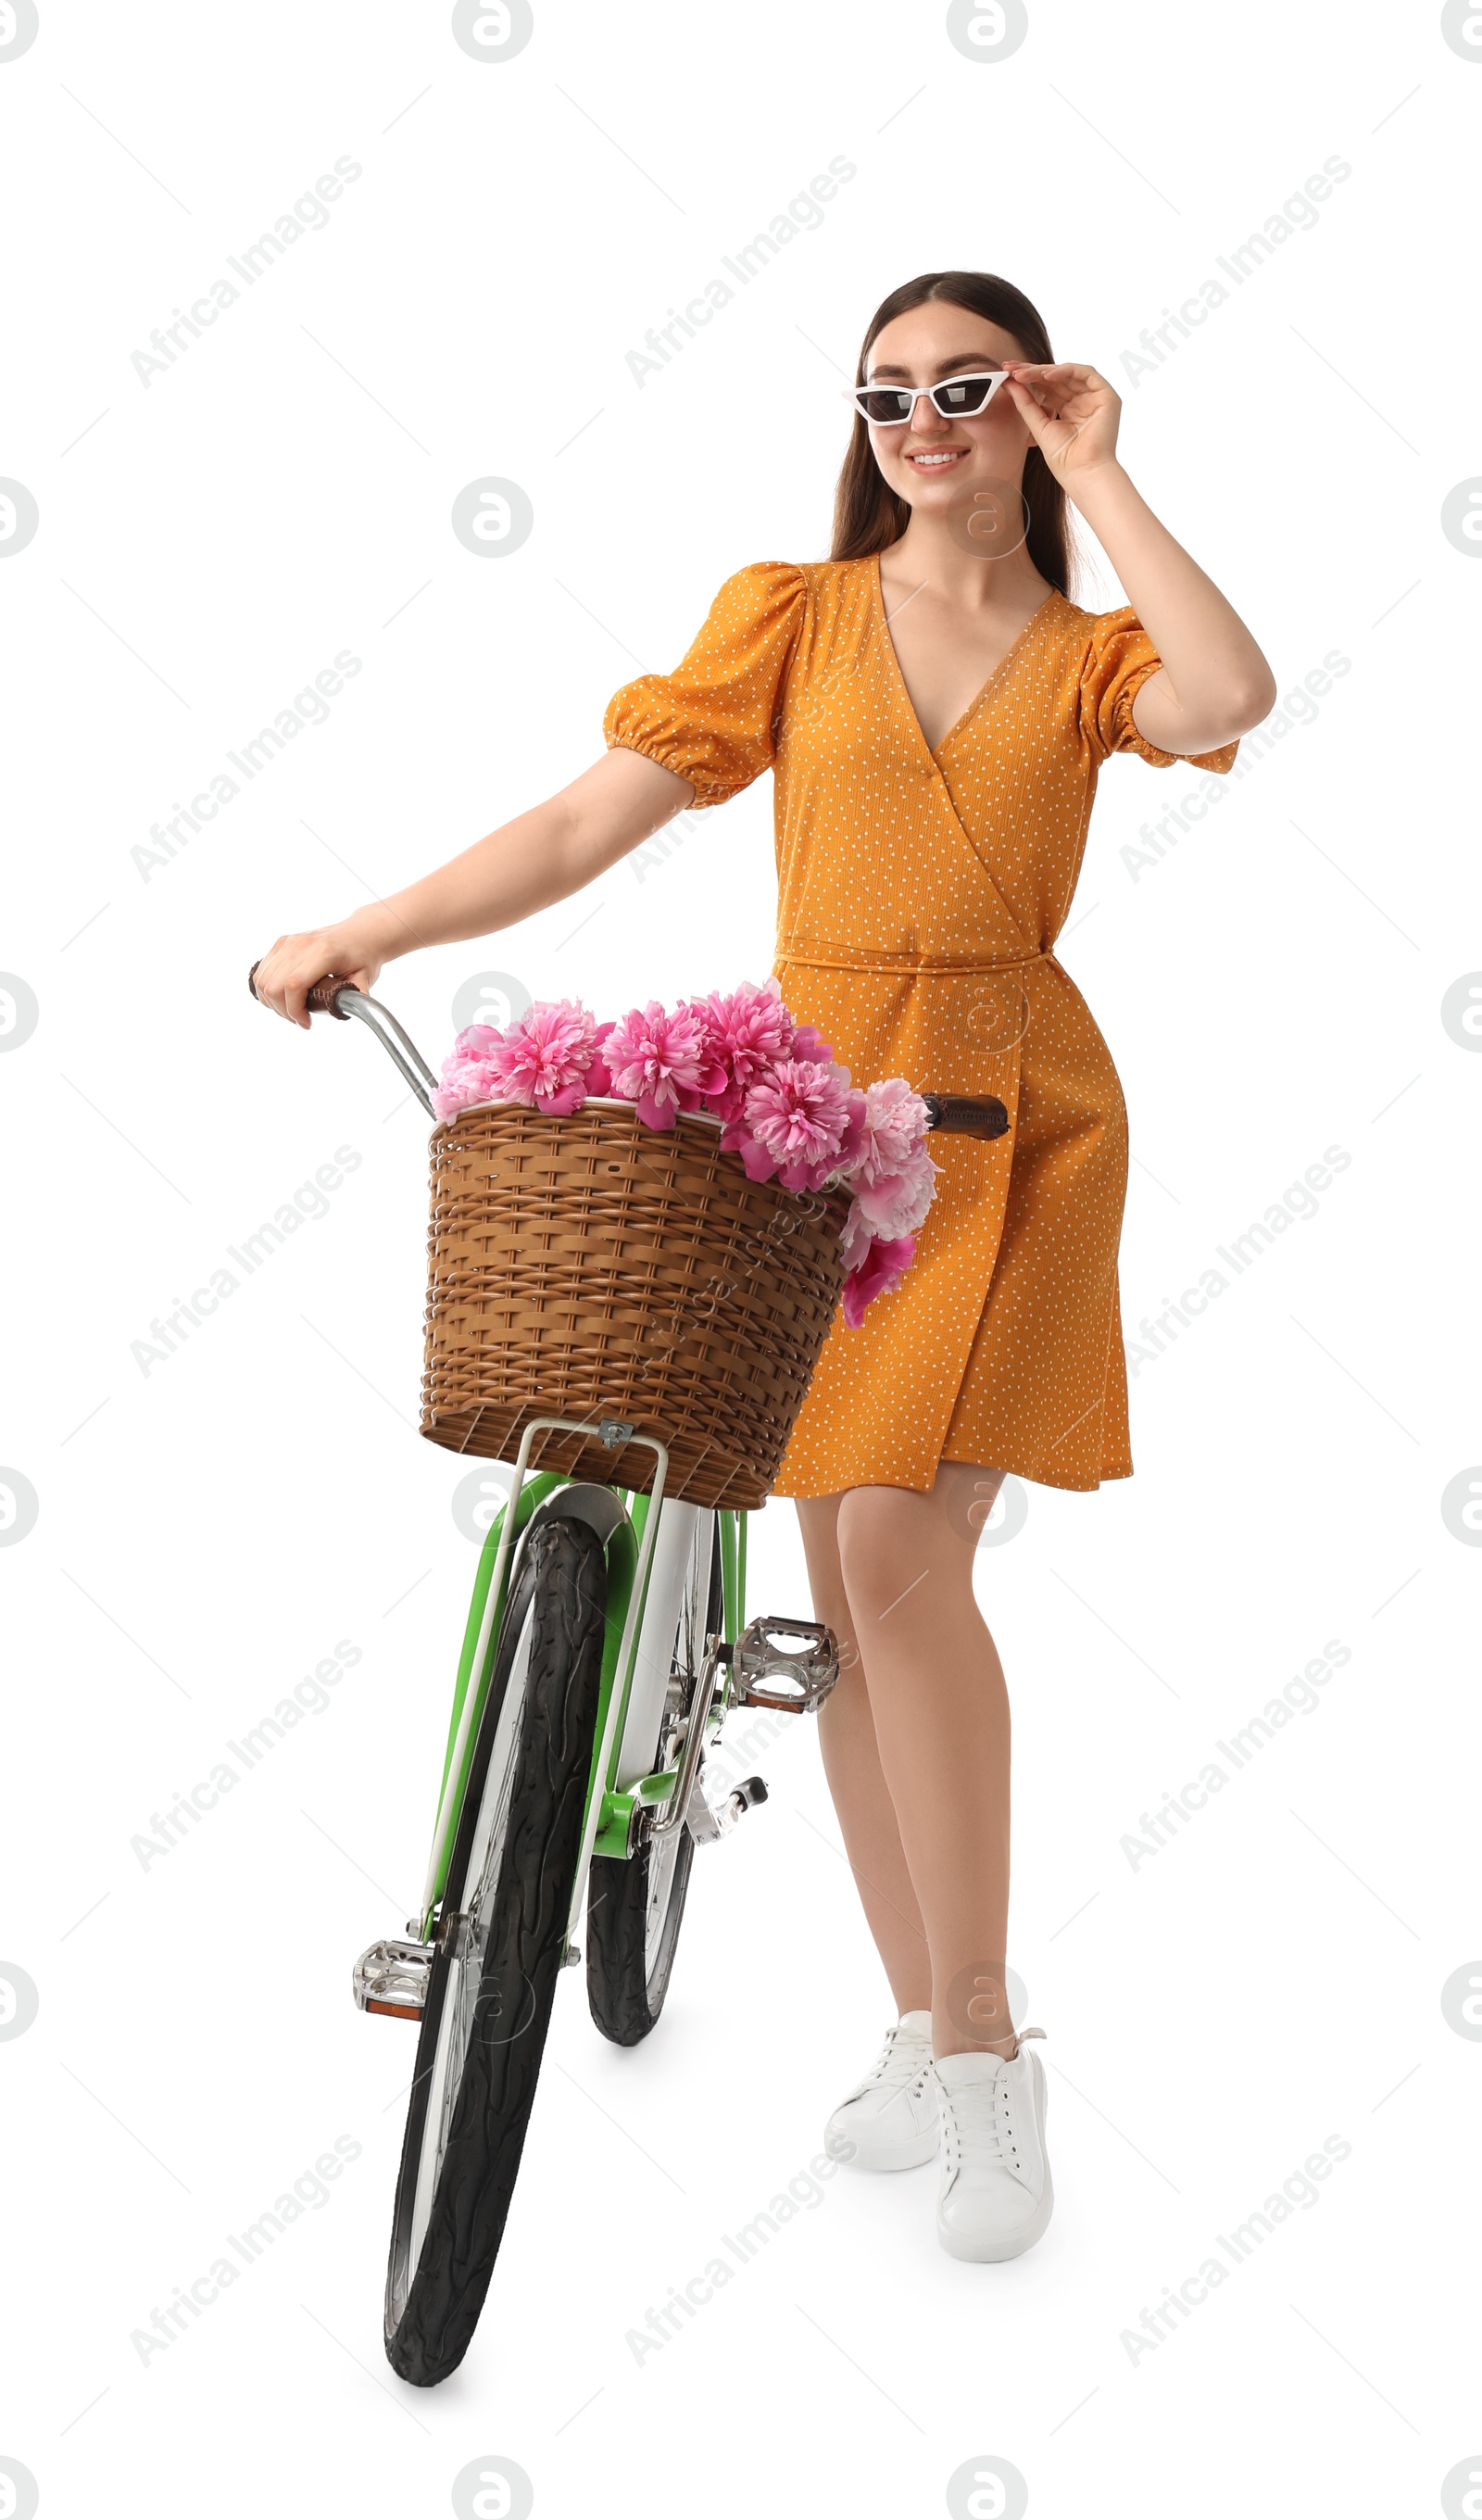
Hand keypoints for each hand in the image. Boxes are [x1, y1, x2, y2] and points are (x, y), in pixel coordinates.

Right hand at [251, 919, 387, 1027]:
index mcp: (323, 953)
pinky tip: (282, 998)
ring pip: (262, 980)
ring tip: (292, 1010)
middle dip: (283, 1011)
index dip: (294, 1010)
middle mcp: (301, 945)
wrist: (360, 932)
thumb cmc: (363, 956)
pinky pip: (262, 972)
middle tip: (300, 1019)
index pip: (293, 985)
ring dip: (272, 1002)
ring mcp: (289, 942)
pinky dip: (267, 990)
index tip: (306, 1023)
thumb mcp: (365, 979)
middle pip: (273, 986)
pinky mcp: (282, 943)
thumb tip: (351, 1016)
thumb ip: (358, 1000)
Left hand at [1003, 361, 1121, 486]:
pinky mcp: (1106, 396)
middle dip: (1031, 371)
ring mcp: (1095, 398)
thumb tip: (1009, 383)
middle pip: (1056, 378)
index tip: (1007, 374)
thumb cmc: (1064, 460)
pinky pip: (1086, 374)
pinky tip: (1046, 375)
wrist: (1082, 474)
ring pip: (1068, 373)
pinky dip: (1066, 370)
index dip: (1027, 379)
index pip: (1047, 387)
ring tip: (1022, 373)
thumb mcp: (1039, 426)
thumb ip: (1026, 403)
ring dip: (1044, 370)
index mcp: (1068, 409)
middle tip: (1009, 368)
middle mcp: (1082, 401)